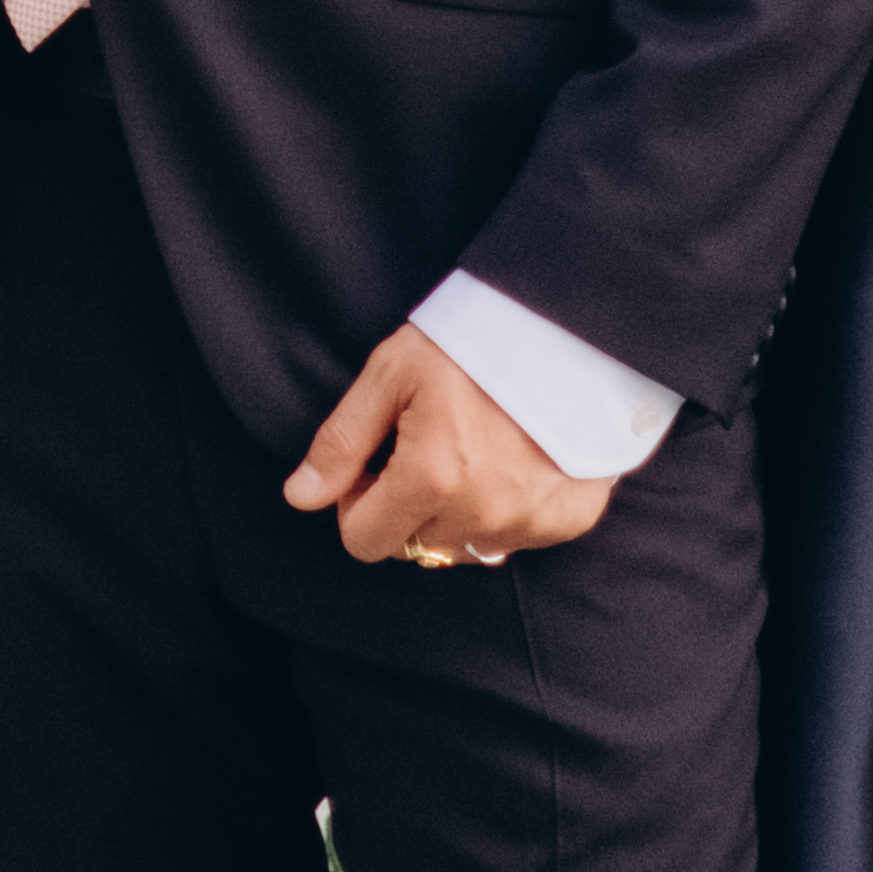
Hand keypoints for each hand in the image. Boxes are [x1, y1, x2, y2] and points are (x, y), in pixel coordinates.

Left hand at [285, 320, 618, 569]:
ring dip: (456, 513)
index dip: (358, 501)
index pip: (364, 541)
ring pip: (464, 546)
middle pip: (413, 545)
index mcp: (432, 479)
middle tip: (425, 445)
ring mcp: (531, 523)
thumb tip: (300, 498)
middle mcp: (482, 515)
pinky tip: (514, 458)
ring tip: (473, 449)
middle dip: (406, 506)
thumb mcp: (392, 374)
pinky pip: (516, 538)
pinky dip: (506, 510)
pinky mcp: (569, 520)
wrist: (572, 325)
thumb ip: (342, 442)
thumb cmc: (474, 340)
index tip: (378, 459)